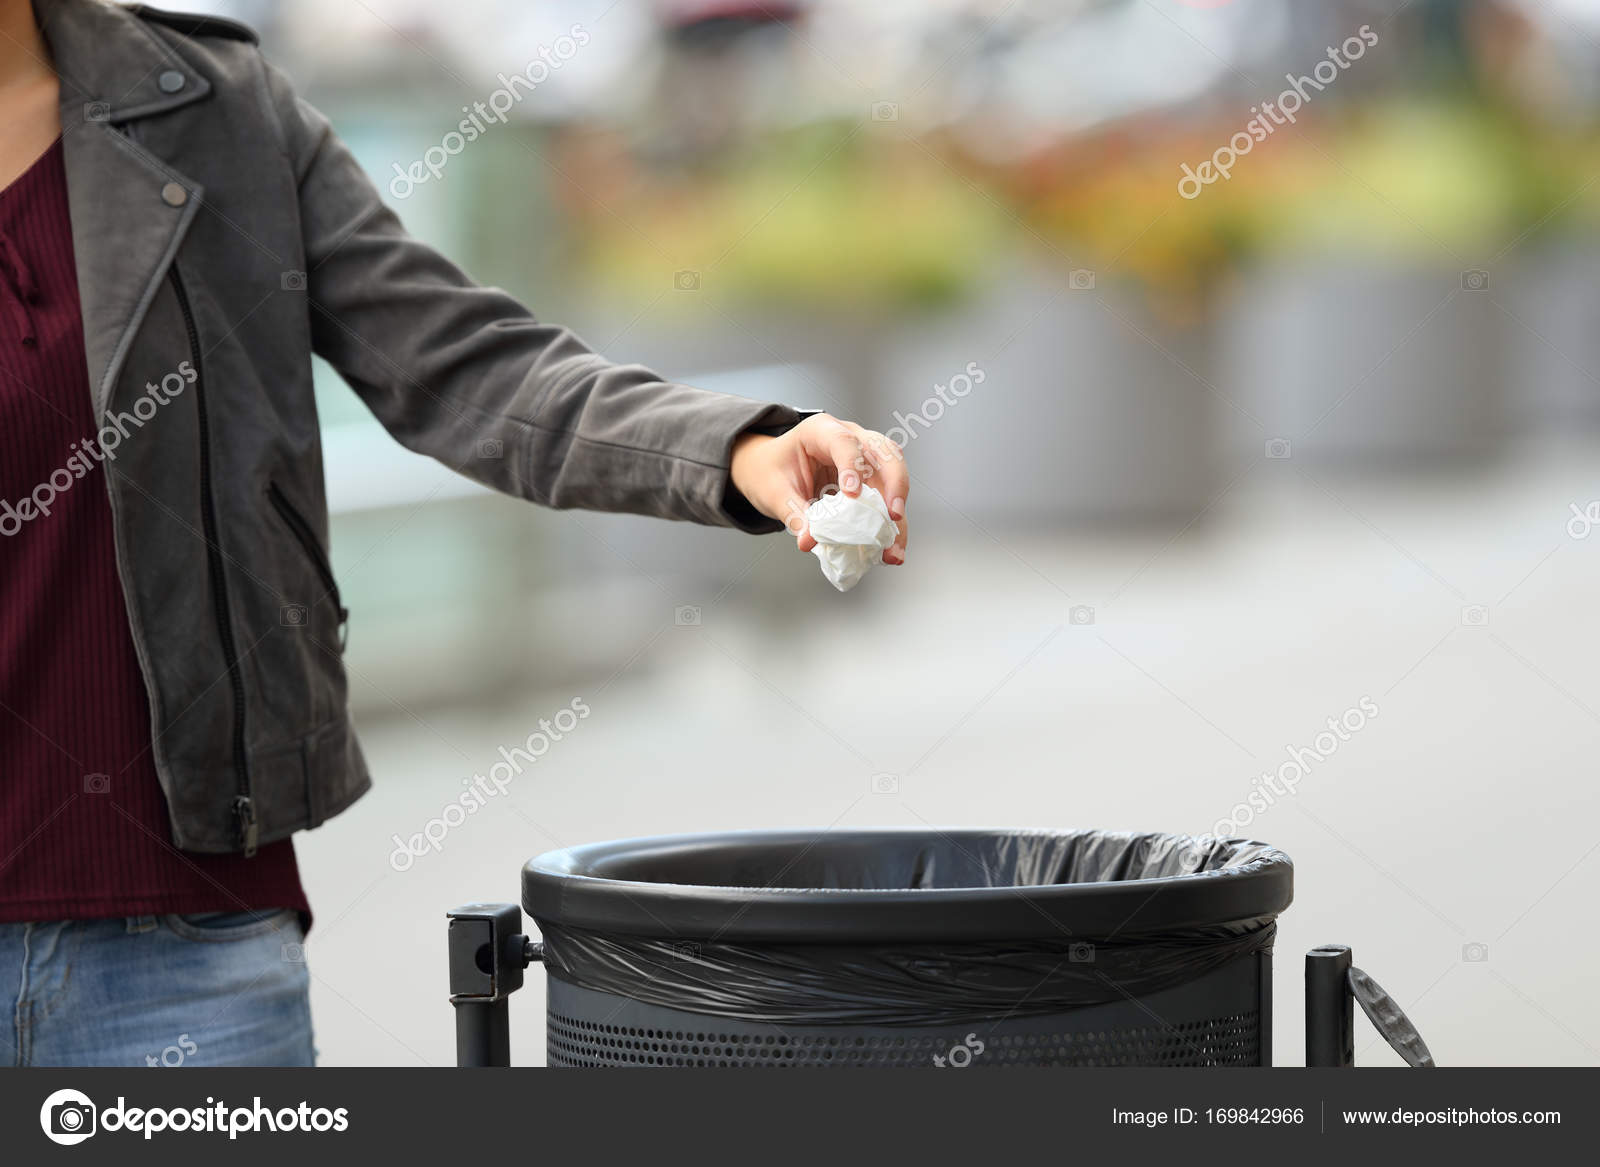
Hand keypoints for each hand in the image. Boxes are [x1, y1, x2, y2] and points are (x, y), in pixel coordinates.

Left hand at [729, 413, 908, 563]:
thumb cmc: (771, 471)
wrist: (770, 473)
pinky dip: (892, 527)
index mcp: (821, 430)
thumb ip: (793, 514)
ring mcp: (865, 461)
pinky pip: (887, 503)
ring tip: (894, 548)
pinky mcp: (870, 484)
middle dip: (895, 485)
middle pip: (885, 453)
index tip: (852, 494)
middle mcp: (851, 439)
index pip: (844, 441)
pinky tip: (892, 550)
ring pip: (894, 479)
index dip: (852, 465)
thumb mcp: (775, 492)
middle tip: (893, 516)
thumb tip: (810, 541)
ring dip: (897, 515)